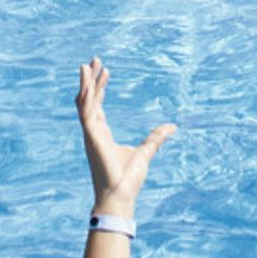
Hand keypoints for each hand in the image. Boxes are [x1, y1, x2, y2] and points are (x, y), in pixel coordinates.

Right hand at [79, 59, 177, 212]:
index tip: (105, 71)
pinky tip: (87, 85)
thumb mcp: (145, 152)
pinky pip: (86, 114)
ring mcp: (90, 135)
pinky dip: (85, 98)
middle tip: (92, 61)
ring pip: (84, 103)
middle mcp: (94, 132)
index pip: (98, 106)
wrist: (120, 197)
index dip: (100, 88)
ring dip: (85, 84)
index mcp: (102, 134)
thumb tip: (172, 126)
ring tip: (86, 66)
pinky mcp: (92, 138)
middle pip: (89, 100)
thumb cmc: (128, 179)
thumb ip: (156, 138)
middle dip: (90, 80)